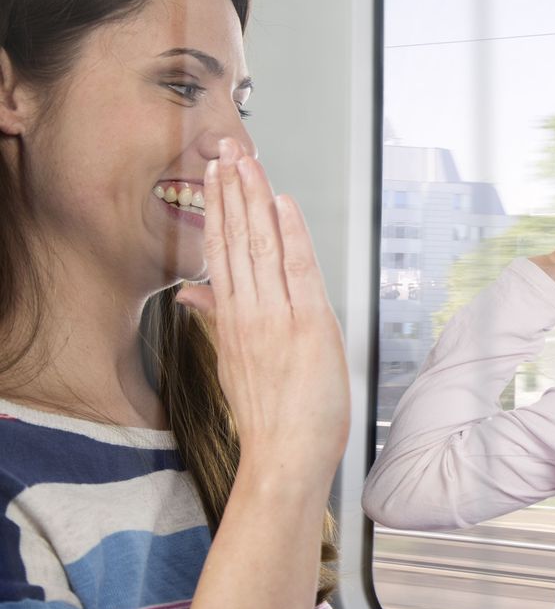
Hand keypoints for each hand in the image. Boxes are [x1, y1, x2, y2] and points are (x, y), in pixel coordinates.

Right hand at [176, 140, 350, 476]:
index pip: (222, 251)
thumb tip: (193, 292)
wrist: (283, 459)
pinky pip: (296, 269)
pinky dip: (289, 234)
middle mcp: (249, 313)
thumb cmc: (267, 418)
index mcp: (231, 320)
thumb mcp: (231, 363)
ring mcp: (276, 317)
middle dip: (232, 190)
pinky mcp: (306, 326)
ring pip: (260, 246)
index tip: (216, 175)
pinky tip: (282, 205)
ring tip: (246, 161)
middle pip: (236, 240)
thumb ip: (215, 319)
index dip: (220, 209)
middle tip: (226, 149)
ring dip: (254, 200)